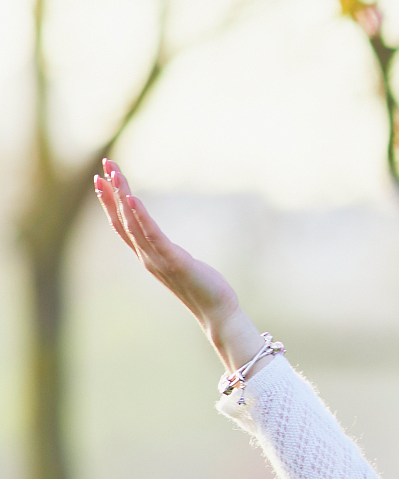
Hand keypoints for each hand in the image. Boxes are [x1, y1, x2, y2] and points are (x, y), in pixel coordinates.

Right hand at [96, 160, 265, 368]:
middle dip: (112, 192)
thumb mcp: (180, 264)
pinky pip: (153, 236)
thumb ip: (168, 252)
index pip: (122, 225)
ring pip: (133, 224)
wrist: (217, 313)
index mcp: (147, 256)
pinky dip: (141, 217)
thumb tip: (166, 243)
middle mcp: (146, 257)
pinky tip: (132, 199)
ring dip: (123, 197)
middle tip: (105, 165)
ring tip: (115, 174)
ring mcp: (157, 260)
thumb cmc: (203, 288)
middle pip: (122, 220)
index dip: (109, 203)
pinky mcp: (174, 261)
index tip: (101, 180)